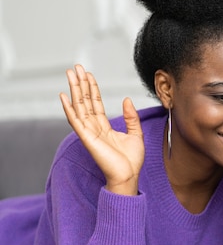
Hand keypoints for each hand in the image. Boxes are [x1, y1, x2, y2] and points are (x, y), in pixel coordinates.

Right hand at [59, 65, 144, 195]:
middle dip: (80, 84)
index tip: (88, 75)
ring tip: (70, 74)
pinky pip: (76, 121)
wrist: (129, 176)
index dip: (91, 88)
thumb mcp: (135, 134)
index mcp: (104, 127)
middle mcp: (94, 128)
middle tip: (75, 68)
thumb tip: (127, 100)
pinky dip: (69, 108)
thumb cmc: (131, 161)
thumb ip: (131, 117)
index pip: (95, 103)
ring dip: (74, 90)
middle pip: (84, 101)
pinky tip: (63, 96)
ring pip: (79, 106)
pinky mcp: (87, 138)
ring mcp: (89, 132)